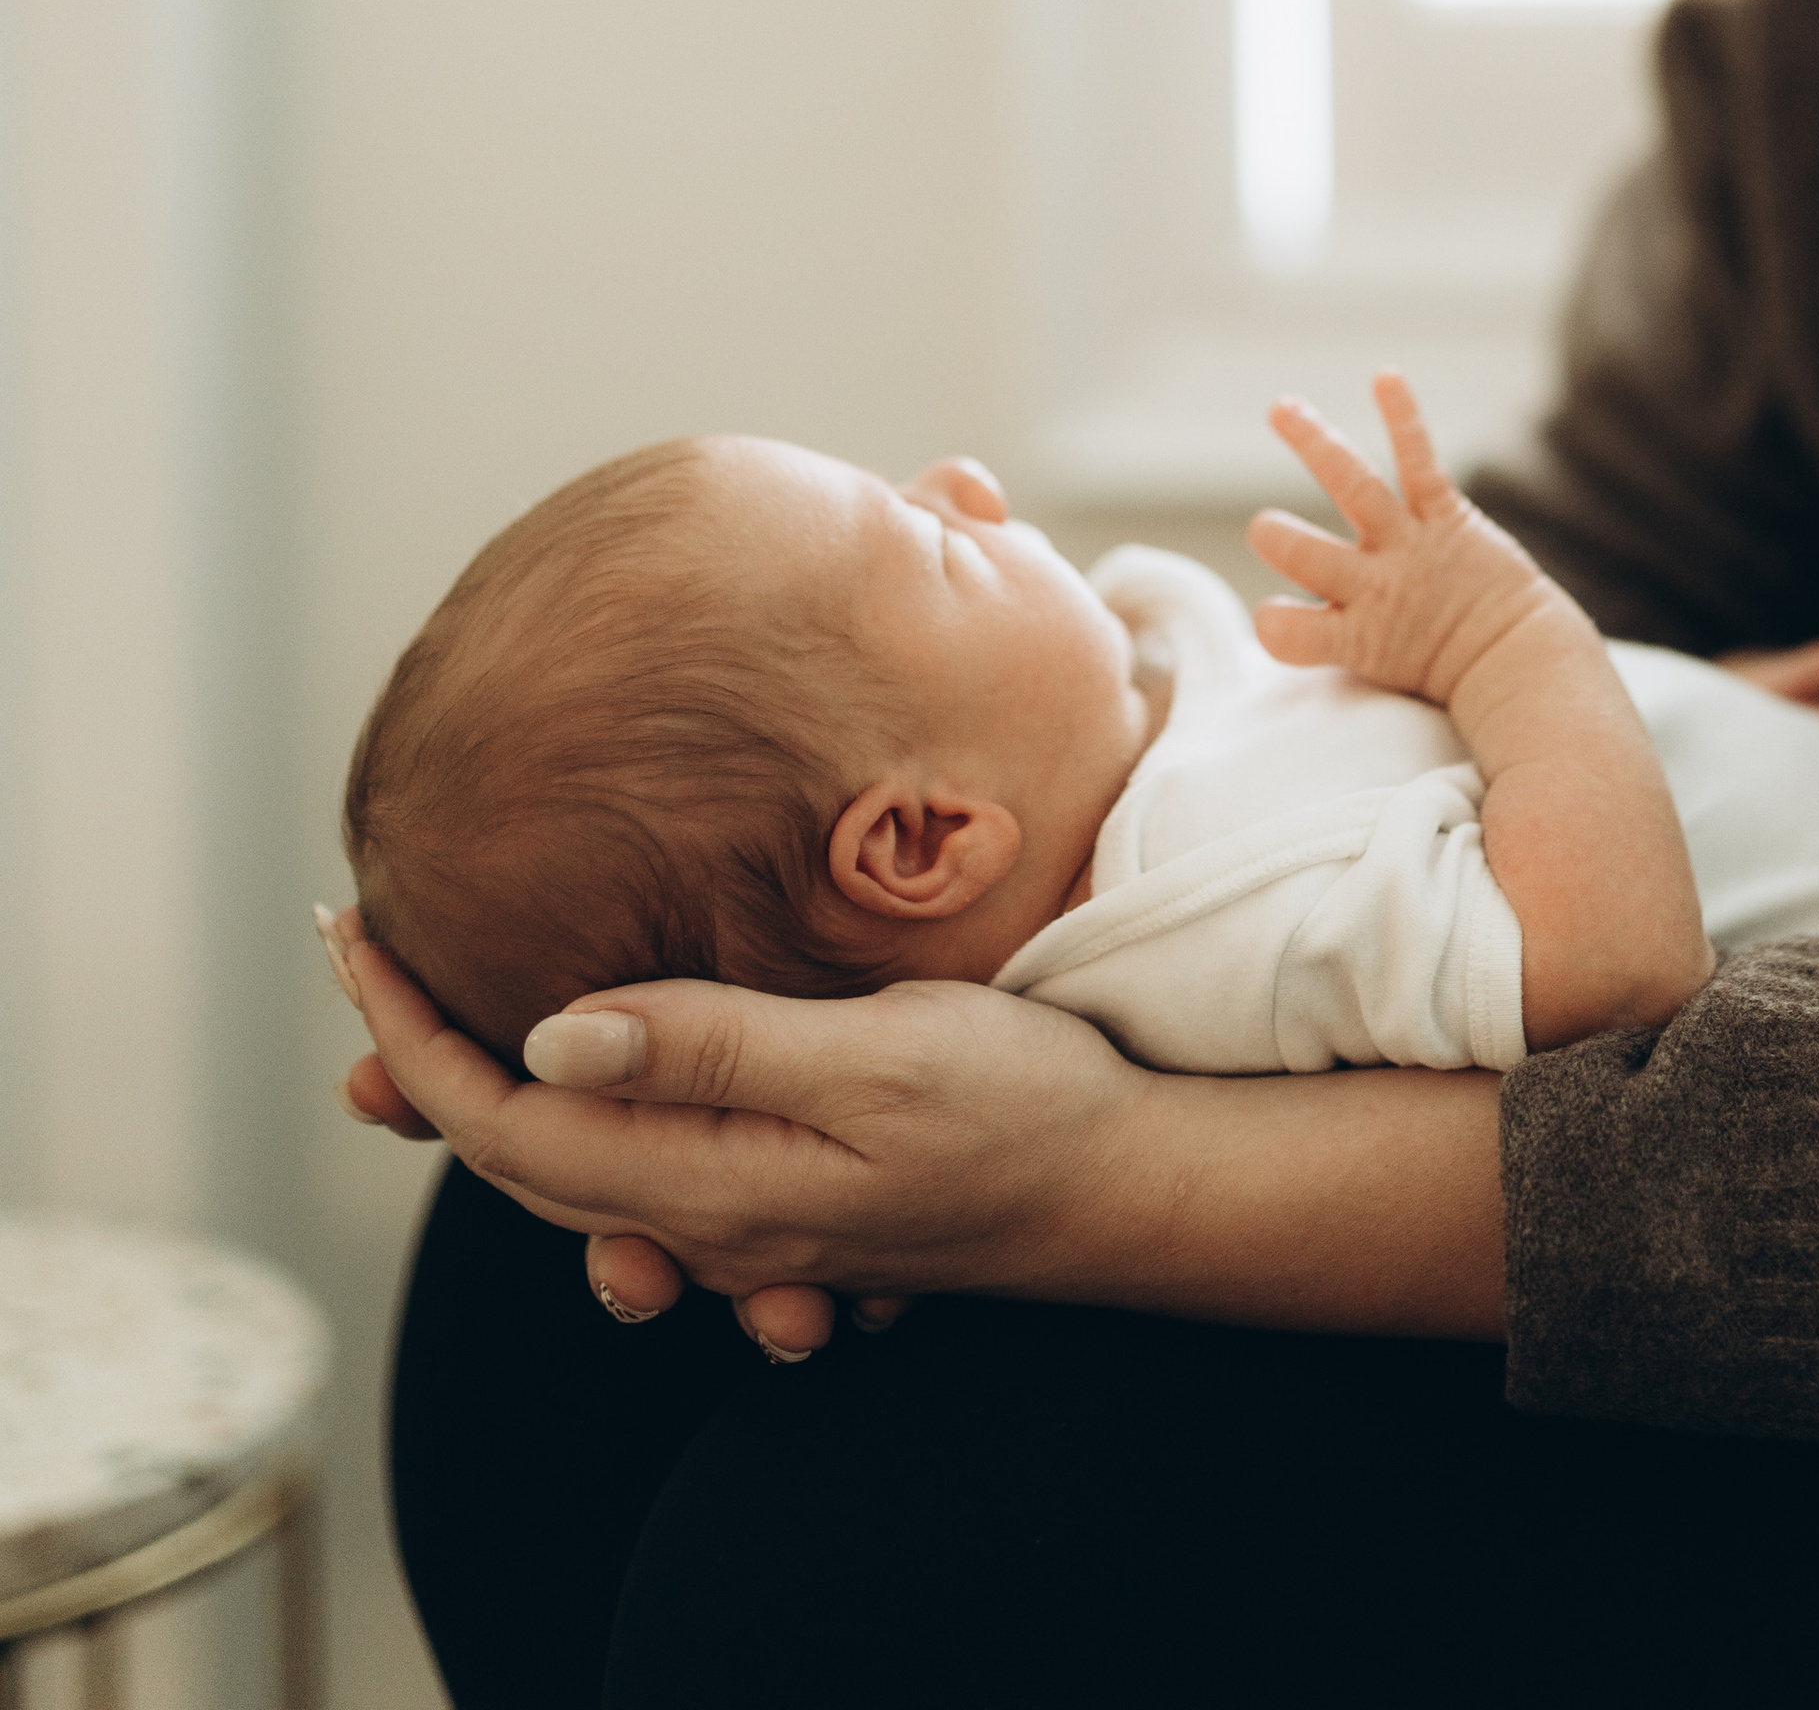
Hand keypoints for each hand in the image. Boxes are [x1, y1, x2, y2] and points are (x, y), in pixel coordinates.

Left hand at [318, 912, 1147, 1356]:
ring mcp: (746, 1222)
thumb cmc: (1019, 1105)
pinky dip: (573, 1110)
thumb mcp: (874, 1059)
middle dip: (422, 1051)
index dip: (414, 1028)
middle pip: (515, 1149)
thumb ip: (712, 1047)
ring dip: (488, 1087)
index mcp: (709, 1180)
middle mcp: (708, 1219)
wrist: (1132, 1185)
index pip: (505, 1115)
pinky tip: (580, 1054)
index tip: (356, 926)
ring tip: (433, 998)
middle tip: (366, 938)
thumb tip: (550, 1033)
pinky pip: (640, 1170)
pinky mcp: (785, 1200)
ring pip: (572, 1165)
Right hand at [1250, 376, 1562, 713]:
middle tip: (1264, 527)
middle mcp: (1375, 589)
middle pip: (1310, 558)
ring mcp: (1408, 547)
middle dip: (1280, 538)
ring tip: (1284, 409)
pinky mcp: (1445, 517)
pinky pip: (1420, 460)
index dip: (1274, 624)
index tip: (1273, 619)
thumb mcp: (1373, 673)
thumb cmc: (1434, 668)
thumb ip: (1325, 645)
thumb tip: (1273, 637)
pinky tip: (1386, 378)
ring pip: (1356, 489)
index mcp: (1352, 638)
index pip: (1288, 635)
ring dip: (1316, 444)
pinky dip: (1404, 417)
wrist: (1514, 654)